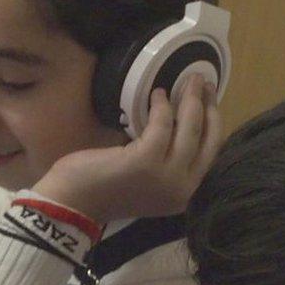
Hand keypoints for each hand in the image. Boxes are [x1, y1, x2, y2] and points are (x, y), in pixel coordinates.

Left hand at [33, 75, 221, 223]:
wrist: (70, 204)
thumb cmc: (100, 189)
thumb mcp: (144, 181)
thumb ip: (163, 163)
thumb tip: (174, 126)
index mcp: (182, 195)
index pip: (210, 155)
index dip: (214, 125)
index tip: (211, 103)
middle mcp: (182, 189)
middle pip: (208, 140)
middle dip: (210, 108)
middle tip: (204, 83)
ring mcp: (166, 176)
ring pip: (190, 129)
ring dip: (192, 100)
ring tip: (190, 80)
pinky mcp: (146, 161)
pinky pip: (162, 125)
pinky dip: (162, 106)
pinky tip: (156, 93)